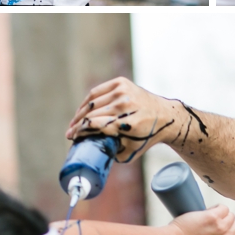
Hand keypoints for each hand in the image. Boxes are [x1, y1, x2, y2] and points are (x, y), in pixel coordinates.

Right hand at [65, 77, 181, 158]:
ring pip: (92, 102)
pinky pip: (97, 92)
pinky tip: (82, 110)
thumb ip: (111, 152)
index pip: (95, 125)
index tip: (71, 138)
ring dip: (80, 113)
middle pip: (91, 114)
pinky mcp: (121, 83)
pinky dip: (87, 101)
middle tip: (69, 133)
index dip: (80, 131)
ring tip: (74, 123)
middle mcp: (125, 105)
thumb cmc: (146, 136)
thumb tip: (90, 151)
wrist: (165, 116)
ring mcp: (123, 91)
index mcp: (128, 123)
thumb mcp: (130, 151)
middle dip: (77, 124)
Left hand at [167, 206, 234, 234]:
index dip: (230, 234)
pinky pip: (222, 207)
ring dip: (222, 214)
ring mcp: (220, 227)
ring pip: (230, 215)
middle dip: (226, 223)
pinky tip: (209, 209)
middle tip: (213, 223)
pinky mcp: (212, 217)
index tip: (221, 232)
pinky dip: (217, 207)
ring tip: (210, 215)